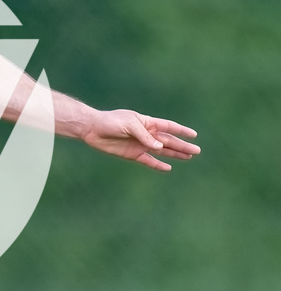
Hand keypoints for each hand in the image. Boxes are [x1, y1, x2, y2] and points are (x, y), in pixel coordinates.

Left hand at [82, 109, 199, 170]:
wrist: (93, 129)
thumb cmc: (111, 122)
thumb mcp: (129, 124)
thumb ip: (145, 135)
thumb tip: (160, 147)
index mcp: (147, 122)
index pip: (168, 127)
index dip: (181, 130)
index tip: (194, 134)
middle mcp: (146, 134)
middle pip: (169, 141)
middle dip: (183, 145)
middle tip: (197, 151)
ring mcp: (140, 145)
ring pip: (162, 151)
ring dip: (175, 154)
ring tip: (189, 157)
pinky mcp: (133, 154)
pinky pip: (148, 161)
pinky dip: (158, 165)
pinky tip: (168, 168)